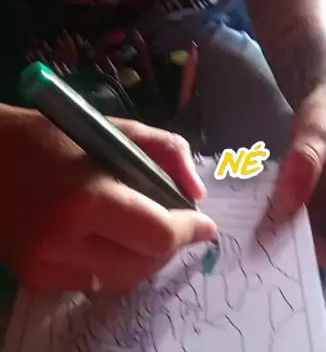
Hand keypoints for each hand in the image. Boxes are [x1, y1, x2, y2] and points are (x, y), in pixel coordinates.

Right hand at [0, 108, 216, 293]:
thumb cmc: (50, 136)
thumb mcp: (111, 128)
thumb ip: (164, 151)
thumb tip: (197, 191)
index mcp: (86, 196)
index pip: (157, 234)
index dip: (189, 231)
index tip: (205, 225)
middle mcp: (64, 240)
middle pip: (144, 264)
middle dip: (168, 244)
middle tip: (174, 221)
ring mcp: (46, 265)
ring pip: (121, 280)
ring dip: (142, 257)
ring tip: (141, 228)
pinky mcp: (35, 278)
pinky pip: (91, 282)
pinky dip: (109, 263)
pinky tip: (104, 236)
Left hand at [275, 85, 325, 277]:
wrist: (321, 104)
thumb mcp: (319, 129)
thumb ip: (306, 160)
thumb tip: (288, 203)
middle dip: (322, 248)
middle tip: (292, 220)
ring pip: (324, 250)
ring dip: (300, 240)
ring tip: (276, 214)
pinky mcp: (317, 212)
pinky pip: (305, 233)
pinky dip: (288, 229)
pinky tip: (270, 210)